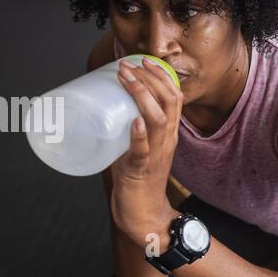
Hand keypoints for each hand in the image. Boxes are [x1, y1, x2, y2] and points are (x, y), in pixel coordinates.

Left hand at [109, 57, 181, 244]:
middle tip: (127, 66)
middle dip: (149, 78)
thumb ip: (127, 131)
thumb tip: (102, 110)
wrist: (145, 215)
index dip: (161, 75)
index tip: (142, 61)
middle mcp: (167, 141)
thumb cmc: (139, 181)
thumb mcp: (139, 147)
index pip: (175, 97)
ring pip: (158, 119)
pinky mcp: (142, 170)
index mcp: (168, 134)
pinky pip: (144, 151)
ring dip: (142, 96)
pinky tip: (135, 121)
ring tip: (127, 79)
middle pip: (169, 101)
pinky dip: (139, 135)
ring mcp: (156, 155)